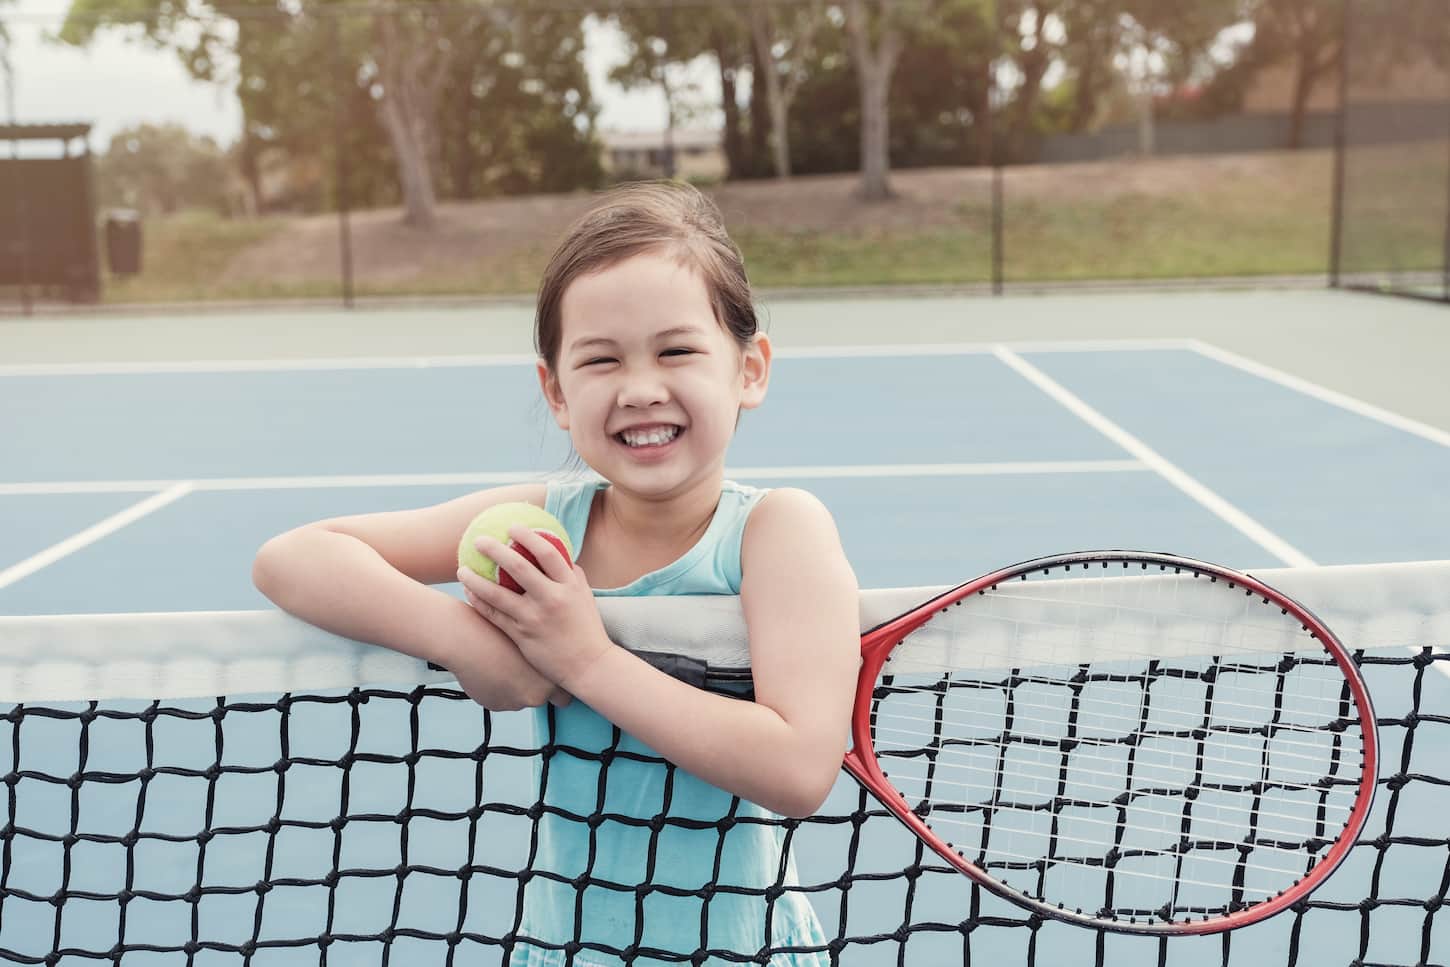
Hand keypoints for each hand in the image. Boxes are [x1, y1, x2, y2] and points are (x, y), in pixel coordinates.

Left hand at [457, 525, 612, 690]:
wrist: (589, 666)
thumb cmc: (587, 629)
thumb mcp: (585, 597)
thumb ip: (572, 574)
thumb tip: (558, 554)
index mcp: (569, 586)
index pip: (547, 553)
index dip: (528, 536)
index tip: (512, 527)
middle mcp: (551, 599)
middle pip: (518, 567)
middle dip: (495, 549)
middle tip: (479, 540)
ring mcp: (534, 618)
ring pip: (497, 593)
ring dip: (475, 579)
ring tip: (462, 569)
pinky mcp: (522, 636)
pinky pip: (494, 615)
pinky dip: (479, 602)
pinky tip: (469, 593)